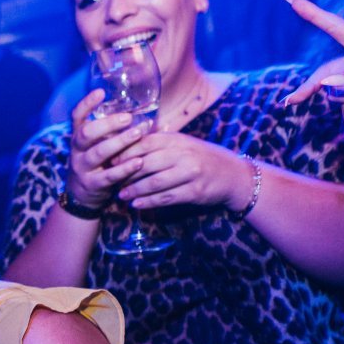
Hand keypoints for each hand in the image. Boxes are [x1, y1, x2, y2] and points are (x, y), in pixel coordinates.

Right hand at [64, 89, 147, 208]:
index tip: (101, 92)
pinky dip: (124, 169)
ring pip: (98, 153)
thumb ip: (110, 132)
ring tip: (138, 133)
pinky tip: (139, 162)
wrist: (82, 196)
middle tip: (128, 117)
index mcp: (78, 137)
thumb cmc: (97, 164)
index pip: (76, 117)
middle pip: (86, 133)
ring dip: (119, 142)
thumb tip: (141, 111)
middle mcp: (77, 151)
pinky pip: (108, 176)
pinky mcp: (92, 185)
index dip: (86, 104)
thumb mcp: (96, 146)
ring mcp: (83, 168)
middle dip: (107, 124)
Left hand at [109, 130, 245, 210]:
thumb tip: (127, 142)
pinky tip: (136, 204)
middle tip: (110, 180)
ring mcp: (190, 173)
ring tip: (120, 195)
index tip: (108, 160)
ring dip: (134, 190)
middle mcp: (183, 154)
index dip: (124, 152)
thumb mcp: (183, 144)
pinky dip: (149, 202)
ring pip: (154, 183)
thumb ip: (159, 143)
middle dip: (125, 173)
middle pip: (146, 163)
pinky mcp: (194, 191)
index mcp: (177, 140)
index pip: (145, 143)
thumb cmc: (202, 158)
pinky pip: (166, 197)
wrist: (234, 175)